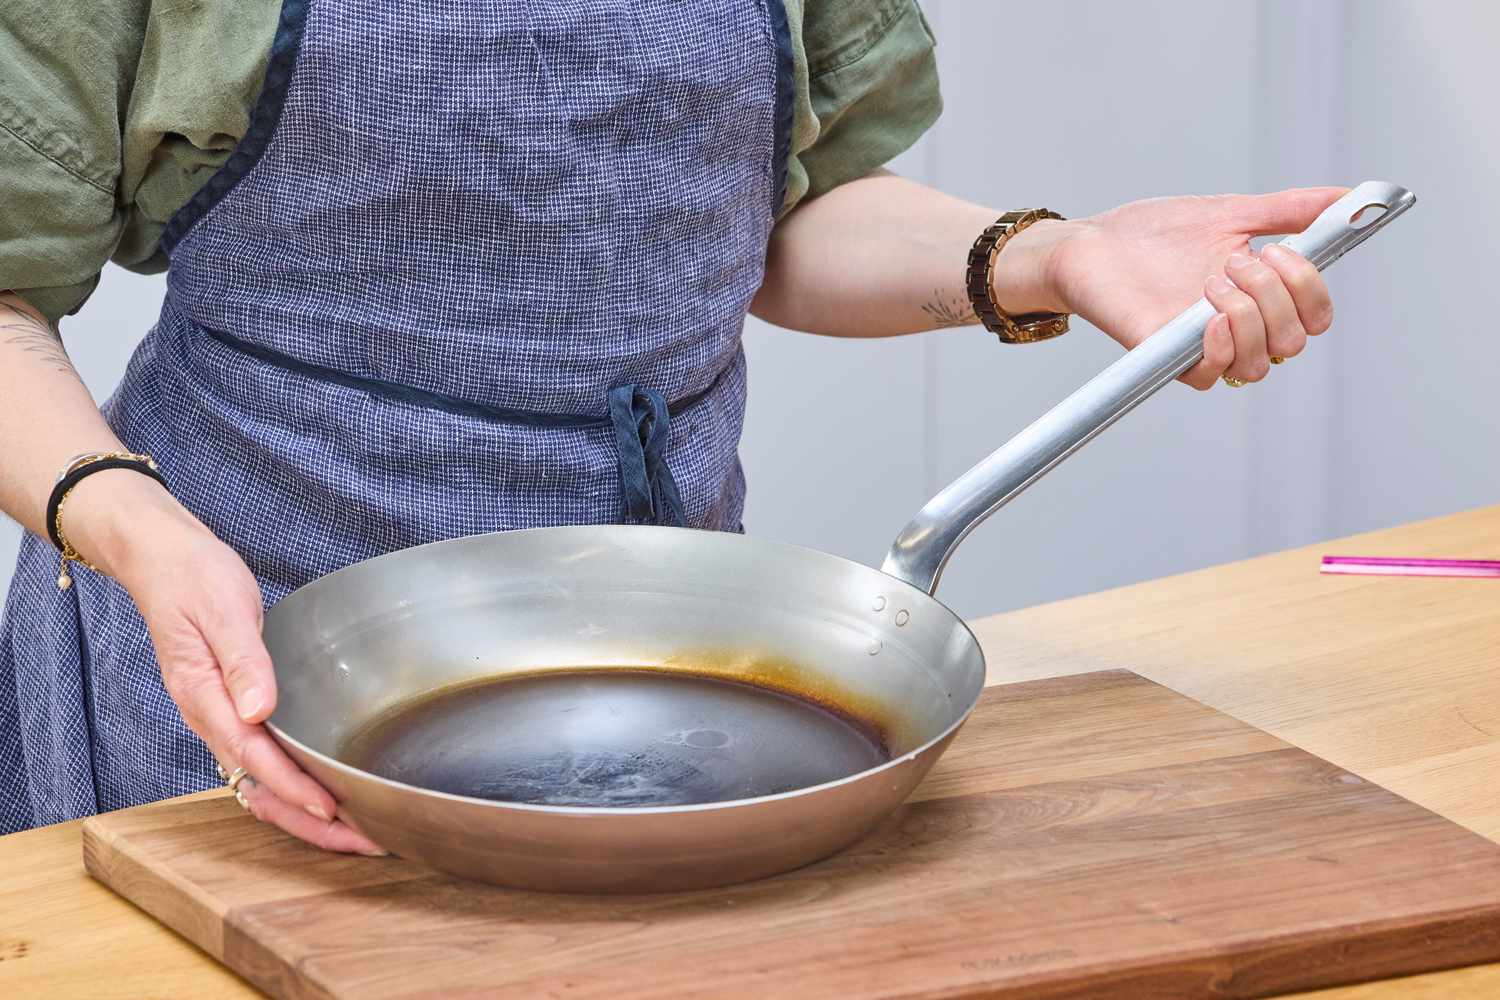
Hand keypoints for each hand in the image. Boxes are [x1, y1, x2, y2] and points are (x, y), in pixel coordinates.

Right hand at [66, 472, 384, 854]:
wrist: (164, 560)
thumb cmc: (192, 578)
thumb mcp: (222, 609)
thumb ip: (242, 660)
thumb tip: (258, 710)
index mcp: (203, 697)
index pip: (255, 757)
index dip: (295, 787)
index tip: (334, 808)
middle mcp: (211, 717)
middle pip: (260, 789)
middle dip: (310, 822)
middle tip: (365, 839)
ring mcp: (222, 718)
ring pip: (263, 784)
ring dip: (305, 813)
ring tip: (357, 831)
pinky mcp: (236, 710)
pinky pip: (264, 764)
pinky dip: (295, 788)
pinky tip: (327, 794)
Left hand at [997, 188, 1342, 389]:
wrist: (1091, 243)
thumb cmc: (1154, 233)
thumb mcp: (1230, 213)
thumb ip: (1288, 210)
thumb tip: (1348, 198)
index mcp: (1258, 298)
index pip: (1314, 317)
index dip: (1311, 290)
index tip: (1281, 251)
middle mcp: (1236, 329)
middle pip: (1293, 341)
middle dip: (1276, 296)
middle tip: (1236, 261)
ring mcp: (1200, 346)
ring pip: (1259, 362)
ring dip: (1249, 316)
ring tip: (1212, 281)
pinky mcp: (1164, 356)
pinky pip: (1211, 375)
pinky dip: (1221, 346)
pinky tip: (1210, 316)